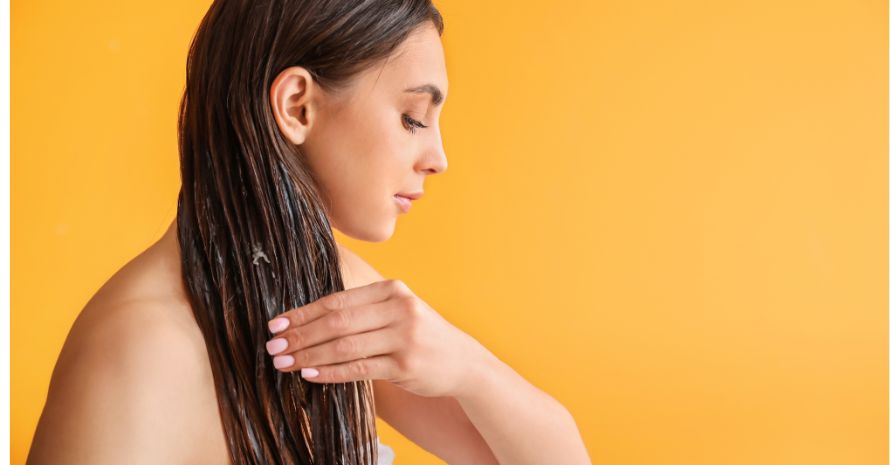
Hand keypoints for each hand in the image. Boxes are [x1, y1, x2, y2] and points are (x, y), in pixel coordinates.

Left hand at [264, 279, 486, 397]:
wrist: (463, 361)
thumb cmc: (422, 335)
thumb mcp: (399, 311)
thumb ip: (364, 309)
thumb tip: (310, 317)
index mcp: (392, 290)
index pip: (338, 300)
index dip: (304, 312)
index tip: (277, 323)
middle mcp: (399, 309)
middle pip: (337, 322)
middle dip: (300, 335)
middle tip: (273, 345)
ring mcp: (403, 337)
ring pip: (344, 346)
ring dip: (308, 355)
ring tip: (283, 362)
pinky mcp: (405, 365)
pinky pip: (358, 369)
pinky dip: (330, 372)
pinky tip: (310, 375)